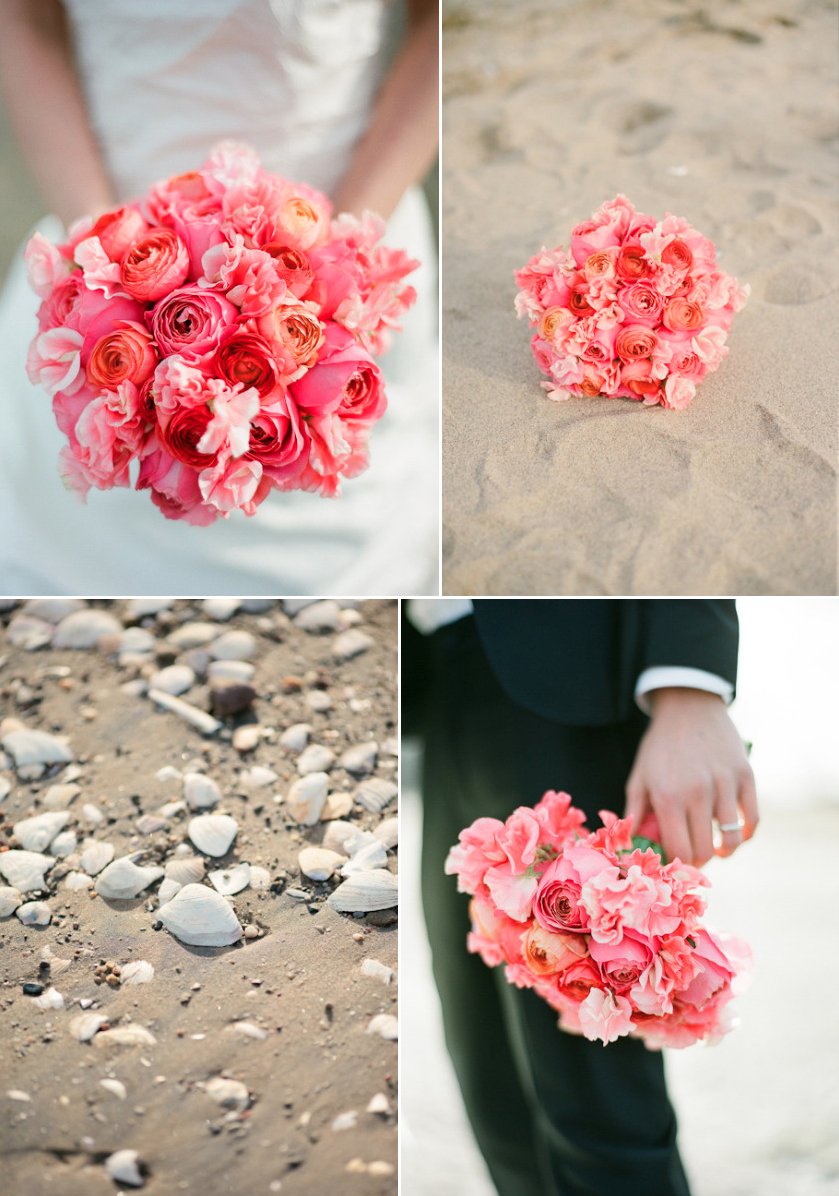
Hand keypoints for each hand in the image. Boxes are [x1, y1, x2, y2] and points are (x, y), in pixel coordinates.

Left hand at [625, 687, 757, 866]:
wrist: (688, 707)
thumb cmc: (660, 746)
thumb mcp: (639, 776)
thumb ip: (635, 813)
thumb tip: (631, 845)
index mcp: (668, 796)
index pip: (678, 849)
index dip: (679, 864)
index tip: (677, 864)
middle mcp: (698, 792)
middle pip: (705, 849)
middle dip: (700, 861)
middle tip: (696, 859)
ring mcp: (725, 783)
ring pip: (732, 839)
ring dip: (724, 852)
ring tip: (717, 851)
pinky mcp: (746, 775)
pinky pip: (753, 819)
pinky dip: (746, 834)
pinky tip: (735, 835)